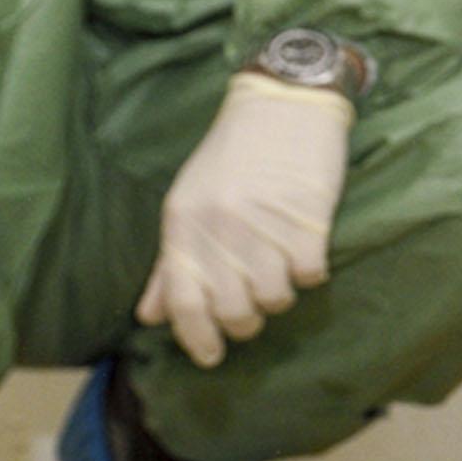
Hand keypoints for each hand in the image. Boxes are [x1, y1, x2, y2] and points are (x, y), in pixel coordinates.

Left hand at [138, 72, 354, 367]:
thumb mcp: (189, 201)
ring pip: (274, 299)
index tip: (211, 356)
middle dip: (245, 321)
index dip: (198, 339)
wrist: (285, 104)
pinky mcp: (308, 220)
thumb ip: (171, 262)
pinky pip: (310, 275)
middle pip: (233, 311)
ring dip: (280, 295)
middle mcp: (221, 228)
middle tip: (254, 307)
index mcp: (185, 224)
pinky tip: (306, 252)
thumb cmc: (234, 155)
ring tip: (281, 271)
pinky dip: (310, 271)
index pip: (185, 304)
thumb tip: (151, 316)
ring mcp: (266, 226)